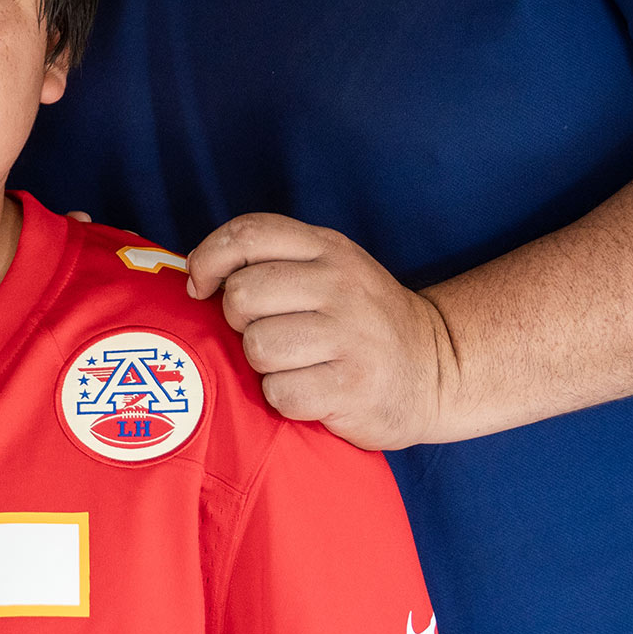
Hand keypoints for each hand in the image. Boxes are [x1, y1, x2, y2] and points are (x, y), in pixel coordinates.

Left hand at [186, 212, 461, 450]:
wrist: (437, 368)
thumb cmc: (361, 322)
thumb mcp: (330, 270)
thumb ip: (273, 261)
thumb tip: (196, 275)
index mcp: (328, 249)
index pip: (248, 234)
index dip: (209, 259)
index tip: (202, 286)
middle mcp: (340, 285)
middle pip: (242, 294)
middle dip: (238, 322)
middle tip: (266, 333)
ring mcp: (350, 335)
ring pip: (257, 346)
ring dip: (262, 364)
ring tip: (293, 364)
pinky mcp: (352, 386)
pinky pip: (280, 392)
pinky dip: (284, 399)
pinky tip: (309, 391)